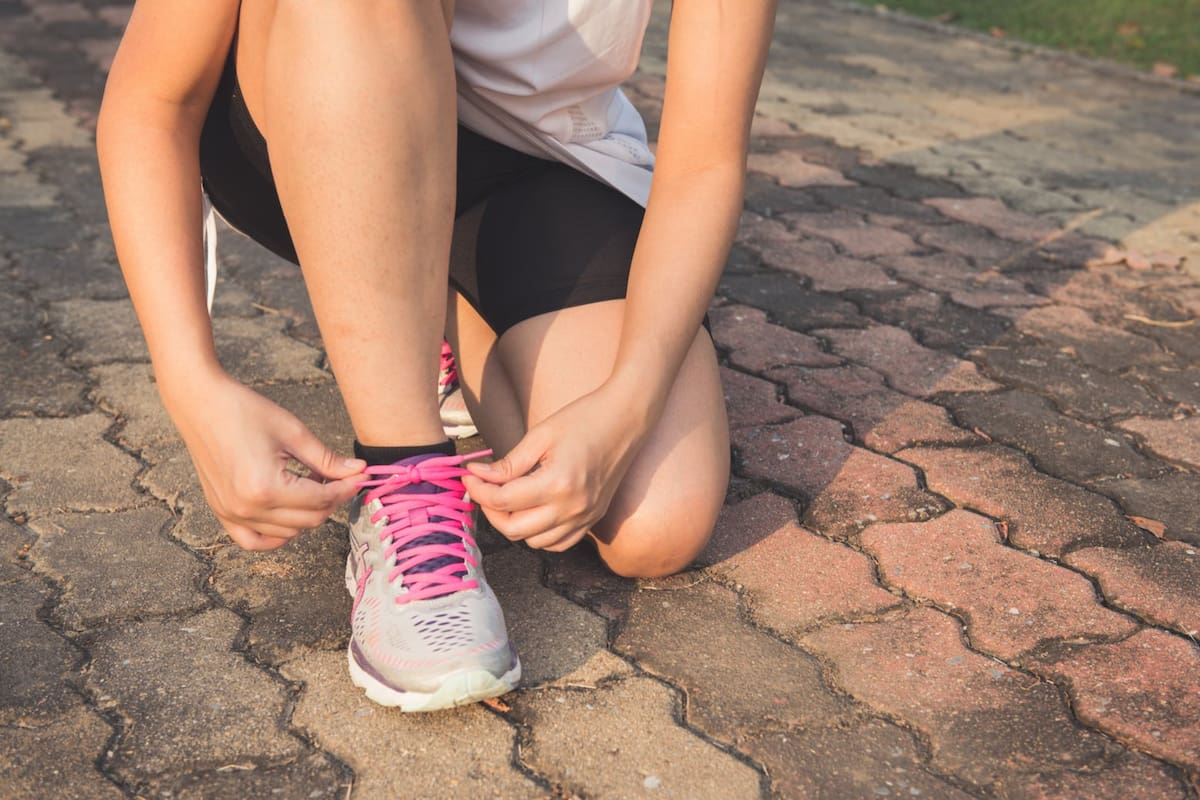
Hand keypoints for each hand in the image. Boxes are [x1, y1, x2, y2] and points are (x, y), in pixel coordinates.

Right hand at [167, 371, 364, 550]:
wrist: (200, 403)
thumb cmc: (244, 411)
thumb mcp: (293, 432)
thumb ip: (327, 459)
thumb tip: (358, 472)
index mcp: (266, 488)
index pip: (321, 500)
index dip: (346, 488)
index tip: (360, 477)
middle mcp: (247, 508)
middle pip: (309, 520)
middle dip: (331, 500)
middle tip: (339, 476)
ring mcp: (231, 514)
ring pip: (288, 532)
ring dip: (307, 514)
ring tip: (309, 483)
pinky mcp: (221, 512)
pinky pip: (254, 541)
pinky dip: (277, 534)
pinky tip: (289, 514)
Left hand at [463, 385, 648, 551]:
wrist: (626, 419)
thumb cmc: (584, 419)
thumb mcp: (540, 436)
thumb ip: (508, 463)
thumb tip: (478, 475)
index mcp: (558, 484)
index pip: (503, 501)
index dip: (479, 489)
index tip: (469, 475)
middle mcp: (572, 508)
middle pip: (514, 529)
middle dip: (490, 510)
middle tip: (483, 488)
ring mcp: (585, 517)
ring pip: (534, 542)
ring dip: (514, 524)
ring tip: (507, 498)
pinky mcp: (593, 519)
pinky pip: (558, 543)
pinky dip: (539, 535)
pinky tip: (532, 512)